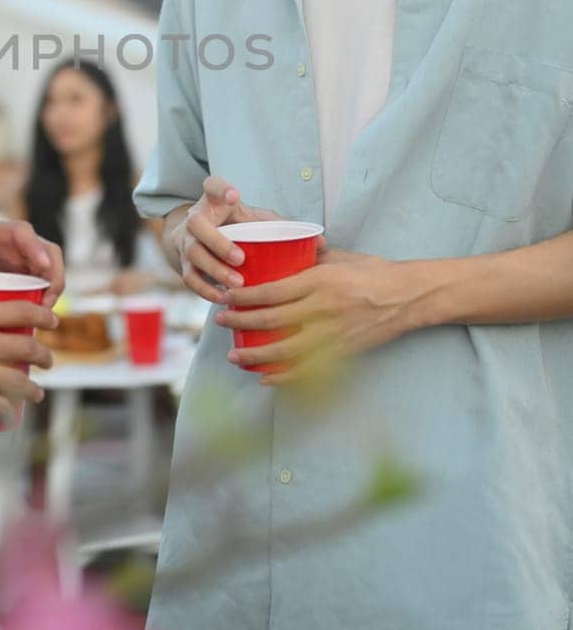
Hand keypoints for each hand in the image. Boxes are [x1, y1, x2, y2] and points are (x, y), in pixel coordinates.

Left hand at [0, 216, 64, 310]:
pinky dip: (46, 293)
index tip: (43, 267)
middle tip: (47, 302)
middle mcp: (12, 240)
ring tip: (44, 312)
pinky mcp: (21, 268)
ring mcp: (20, 254)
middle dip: (54, 273)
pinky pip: (42, 278)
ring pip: (50, 265)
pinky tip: (37, 314)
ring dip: (54, 286)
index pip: (21, 233)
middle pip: (46, 249)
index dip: (35, 248)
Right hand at [0, 300, 58, 423]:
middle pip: (29, 349)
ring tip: (38, 392)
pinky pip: (1, 407)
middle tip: (48, 361)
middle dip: (45, 357)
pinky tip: (12, 414)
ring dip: (35, 390)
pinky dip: (8, 412)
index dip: (44, 318)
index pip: (23, 312)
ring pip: (22, 382)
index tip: (53, 322)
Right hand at [167, 176, 290, 301]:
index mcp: (214, 201)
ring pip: (193, 253)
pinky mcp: (183, 263)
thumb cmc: (233, 225)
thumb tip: (321, 241)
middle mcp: (195, 218)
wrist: (196, 238)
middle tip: (241, 258)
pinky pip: (190, 277)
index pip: (212, 186)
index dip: (220, 189)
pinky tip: (224, 298)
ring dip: (215, 270)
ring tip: (238, 284)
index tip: (233, 195)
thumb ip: (280, 226)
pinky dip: (205, 290)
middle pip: (196, 224)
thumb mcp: (251, 218)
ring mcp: (186, 241)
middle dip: (218, 242)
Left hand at [218, 249, 424, 385]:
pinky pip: (308, 369)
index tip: (225, 298)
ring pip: (285, 350)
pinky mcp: (343, 352)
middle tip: (220, 322)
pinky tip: (265, 378)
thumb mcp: (341, 258)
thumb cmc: (374, 272)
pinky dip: (284, 376)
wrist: (409, 297)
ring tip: (234, 356)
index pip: (271, 292)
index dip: (243, 298)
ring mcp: (333, 333)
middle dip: (240, 323)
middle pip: (271, 321)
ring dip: (255, 356)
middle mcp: (323, 308)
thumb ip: (312, 257)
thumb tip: (285, 250)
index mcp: (319, 281)